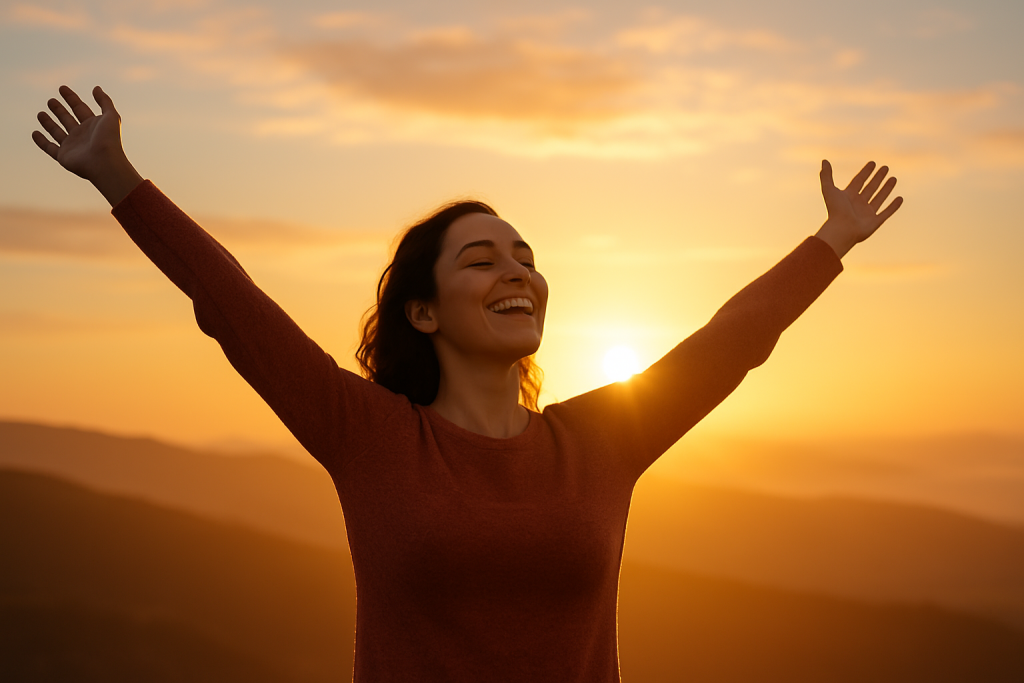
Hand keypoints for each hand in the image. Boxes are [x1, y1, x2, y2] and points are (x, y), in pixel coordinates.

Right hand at [33, 85, 142, 205]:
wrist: (105, 162)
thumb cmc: (109, 139)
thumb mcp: (111, 116)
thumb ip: (105, 101)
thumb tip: (96, 88)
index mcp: (93, 125)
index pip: (80, 108)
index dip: (71, 98)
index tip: (62, 88)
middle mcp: (82, 135)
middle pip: (67, 119)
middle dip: (59, 110)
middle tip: (51, 100)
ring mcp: (72, 146)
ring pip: (57, 132)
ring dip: (48, 123)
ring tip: (40, 113)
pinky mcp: (63, 156)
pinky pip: (49, 148)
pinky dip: (41, 141)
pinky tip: (35, 133)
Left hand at [815, 160, 902, 258]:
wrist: (841, 230)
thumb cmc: (834, 211)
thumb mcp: (828, 190)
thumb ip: (826, 175)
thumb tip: (824, 160)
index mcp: (848, 196)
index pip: (859, 181)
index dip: (865, 172)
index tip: (873, 163)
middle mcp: (858, 204)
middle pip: (870, 188)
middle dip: (877, 178)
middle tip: (885, 167)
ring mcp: (867, 213)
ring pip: (879, 198)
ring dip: (886, 188)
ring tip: (893, 178)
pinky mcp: (874, 222)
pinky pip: (886, 212)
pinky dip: (893, 206)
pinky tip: (900, 198)